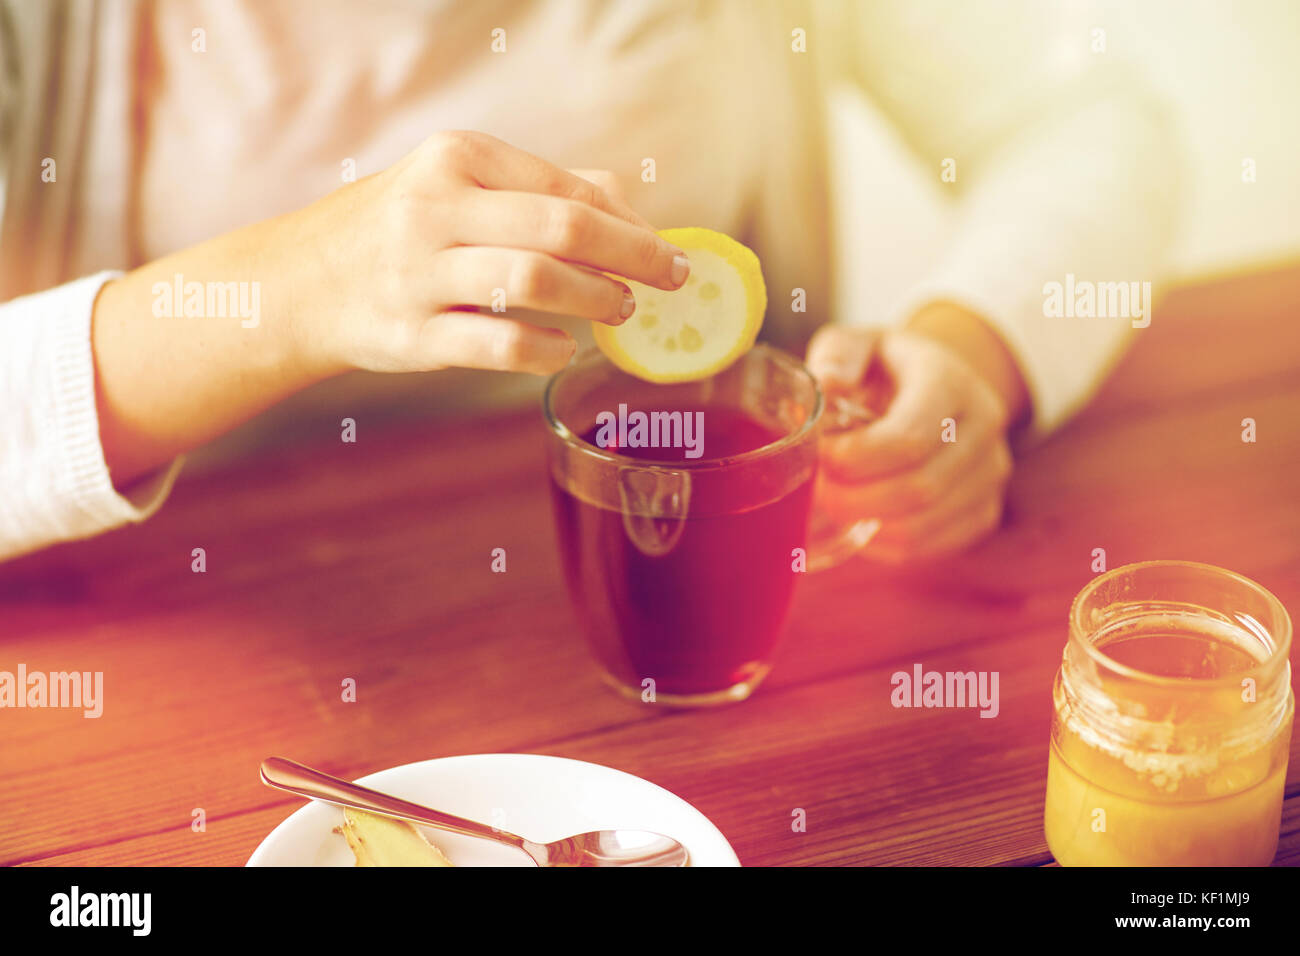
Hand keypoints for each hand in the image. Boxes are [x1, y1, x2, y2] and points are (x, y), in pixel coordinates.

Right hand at [91, 131, 686, 483]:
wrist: (299, 283)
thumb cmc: (399, 231)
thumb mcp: (457, 186)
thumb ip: (540, 190)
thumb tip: (630, 206)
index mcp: (456, 158)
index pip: (566, 187)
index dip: (628, 223)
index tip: (666, 250)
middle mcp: (436, 207)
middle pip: (562, 226)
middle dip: (632, 256)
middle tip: (668, 279)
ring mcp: (420, 273)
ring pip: (535, 280)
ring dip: (595, 299)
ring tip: (618, 310)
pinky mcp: (412, 335)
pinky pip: (501, 345)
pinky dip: (547, 350)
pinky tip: (564, 349)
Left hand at [806, 313, 1022, 563]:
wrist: (939, 384)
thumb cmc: (886, 367)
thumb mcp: (858, 343)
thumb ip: (839, 356)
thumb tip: (828, 384)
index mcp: (951, 382)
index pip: (911, 437)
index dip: (858, 458)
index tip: (820, 457)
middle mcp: (983, 428)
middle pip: (919, 488)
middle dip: (855, 498)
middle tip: (817, 490)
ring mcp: (990, 474)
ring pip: (923, 525)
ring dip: (866, 524)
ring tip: (833, 504)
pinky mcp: (984, 511)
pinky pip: (931, 547)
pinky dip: (885, 545)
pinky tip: (861, 523)